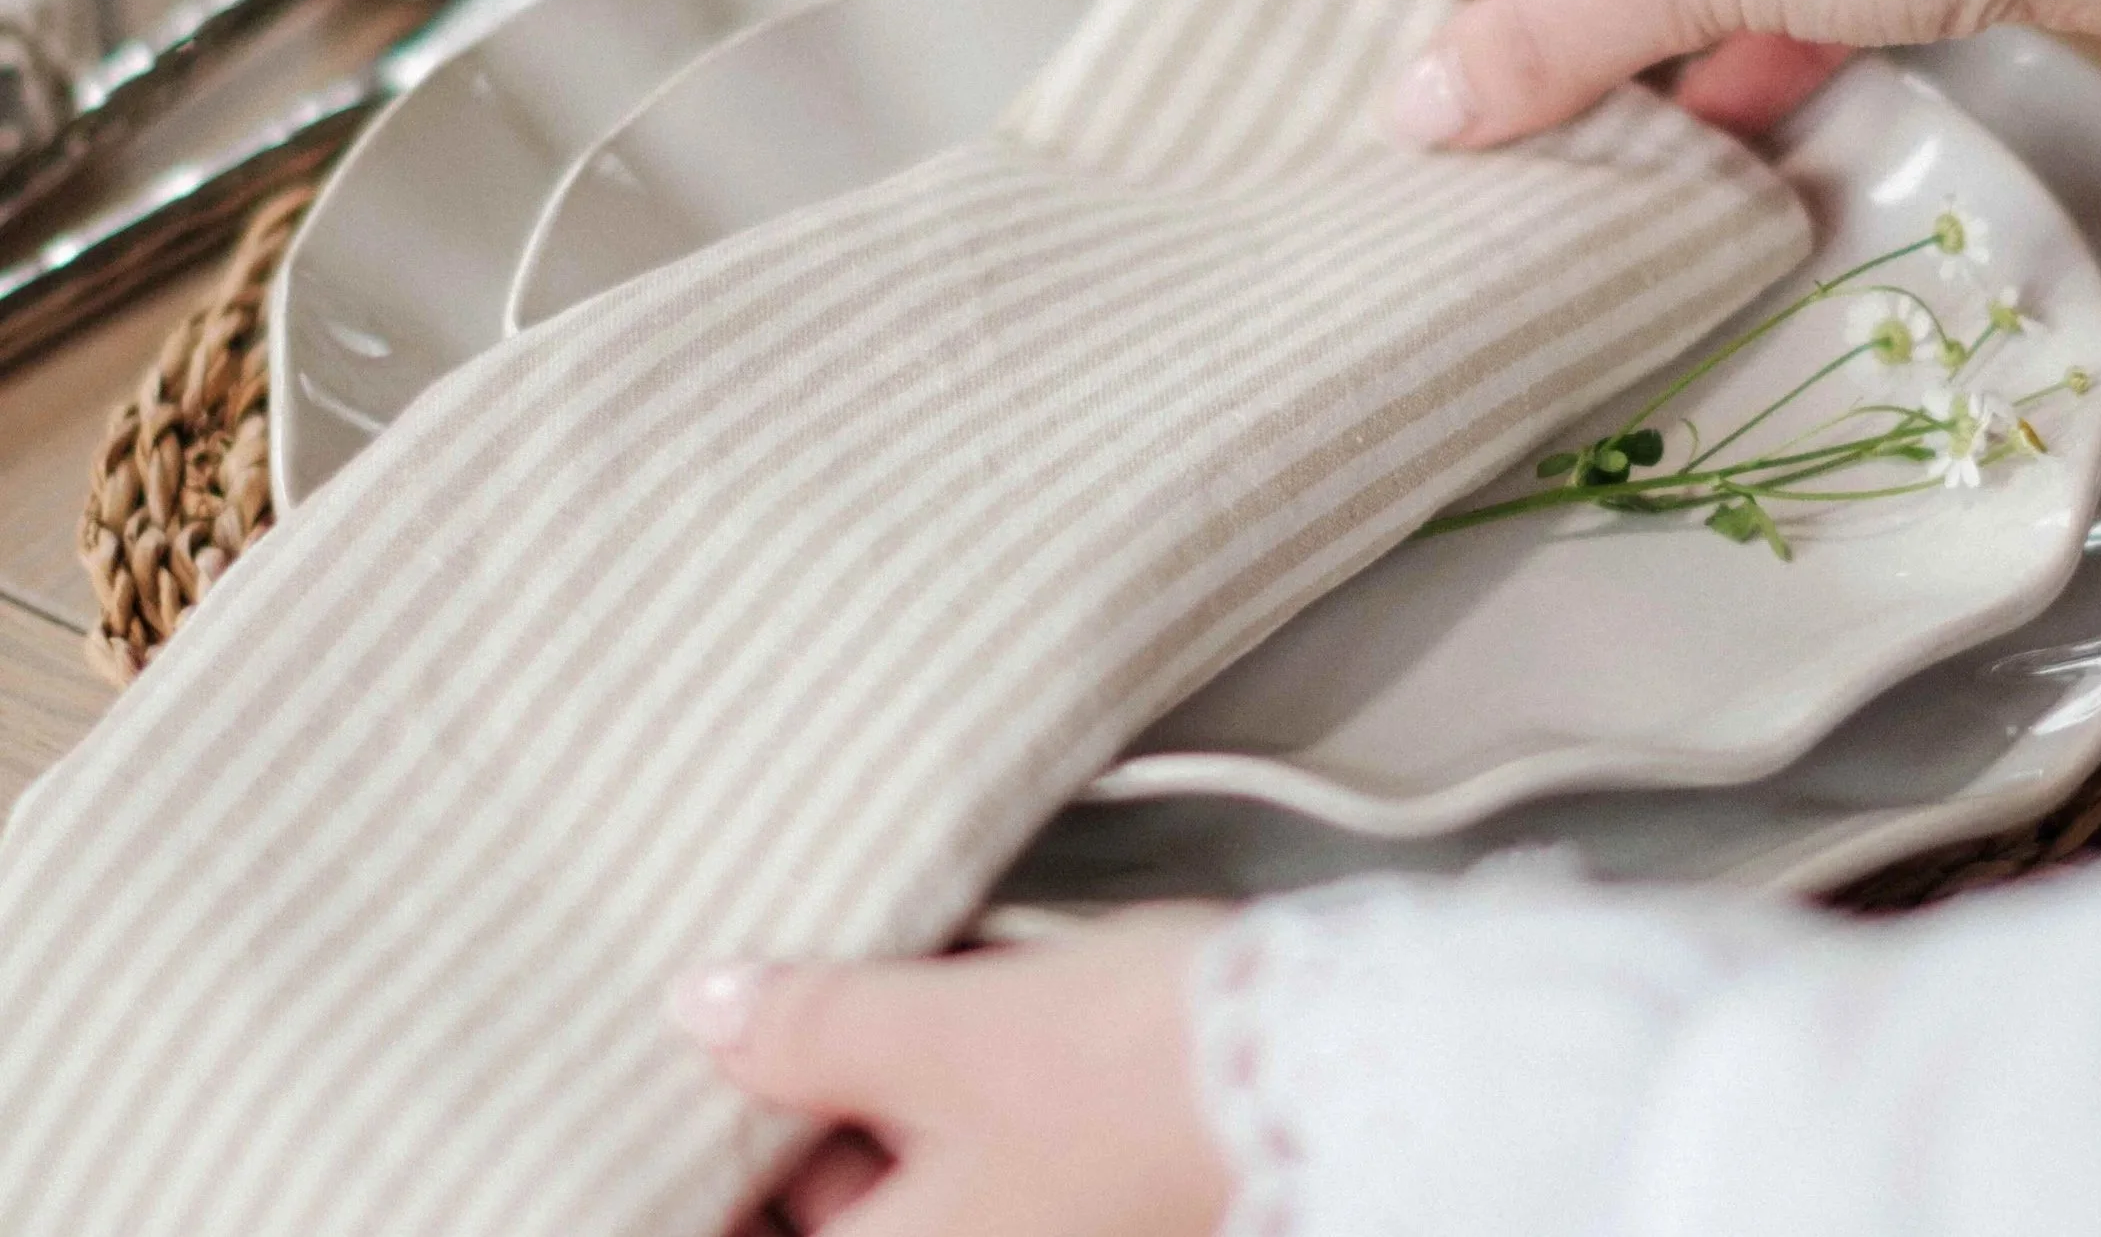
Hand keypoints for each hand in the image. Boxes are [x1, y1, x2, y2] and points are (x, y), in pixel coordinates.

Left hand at [675, 909, 1228, 1236]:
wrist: (1313, 1071)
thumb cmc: (1128, 1072)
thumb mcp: (947, 1032)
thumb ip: (810, 1028)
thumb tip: (698, 1009)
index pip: (752, 1236)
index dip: (715, 1169)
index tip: (686, 1094)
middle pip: (826, 1212)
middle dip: (791, 1123)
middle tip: (761, 1011)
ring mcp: (1030, 1233)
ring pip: (899, 1183)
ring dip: (868, 1101)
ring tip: (860, 989)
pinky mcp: (1077, 1202)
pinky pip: (967, 1167)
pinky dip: (938, 1099)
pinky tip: (951, 1006)